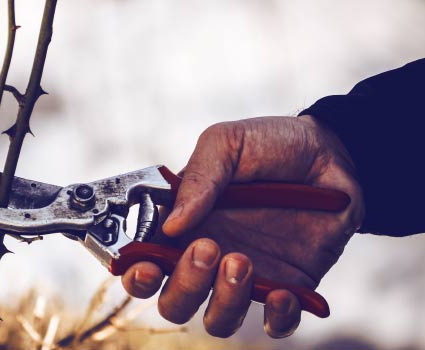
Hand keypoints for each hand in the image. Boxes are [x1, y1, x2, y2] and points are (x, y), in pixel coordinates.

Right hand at [121, 116, 363, 337]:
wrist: (332, 152)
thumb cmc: (271, 143)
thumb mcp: (227, 143)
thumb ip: (198, 178)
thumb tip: (170, 223)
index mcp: (184, 225)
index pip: (146, 263)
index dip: (137, 274)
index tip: (147, 266)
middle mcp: (208, 256)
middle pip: (175, 302)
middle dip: (183, 287)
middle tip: (207, 249)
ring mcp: (247, 275)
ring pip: (218, 320)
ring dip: (224, 301)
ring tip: (242, 260)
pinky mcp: (287, 286)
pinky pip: (276, 324)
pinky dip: (276, 318)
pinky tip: (282, 292)